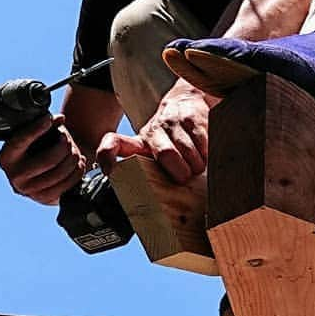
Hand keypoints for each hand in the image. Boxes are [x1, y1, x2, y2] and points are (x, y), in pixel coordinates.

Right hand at [0, 113, 87, 204]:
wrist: (39, 174)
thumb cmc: (37, 147)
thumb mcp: (36, 135)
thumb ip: (46, 124)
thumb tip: (60, 119)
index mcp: (6, 157)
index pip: (21, 140)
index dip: (36, 128)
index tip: (49, 119)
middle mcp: (15, 176)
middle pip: (48, 159)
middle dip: (64, 146)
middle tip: (68, 139)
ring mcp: (29, 191)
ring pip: (60, 172)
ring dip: (73, 158)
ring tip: (75, 150)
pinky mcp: (45, 199)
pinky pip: (68, 185)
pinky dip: (77, 171)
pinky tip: (79, 162)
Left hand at [95, 82, 209, 183]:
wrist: (187, 102)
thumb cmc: (171, 142)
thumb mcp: (156, 158)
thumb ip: (151, 179)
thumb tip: (154, 214)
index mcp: (138, 144)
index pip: (113, 144)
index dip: (108, 155)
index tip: (110, 170)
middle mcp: (152, 132)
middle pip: (166, 154)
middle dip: (181, 171)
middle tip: (186, 177)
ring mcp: (170, 122)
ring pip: (187, 150)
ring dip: (196, 164)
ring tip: (196, 166)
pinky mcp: (190, 116)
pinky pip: (201, 141)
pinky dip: (206, 153)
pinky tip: (204, 154)